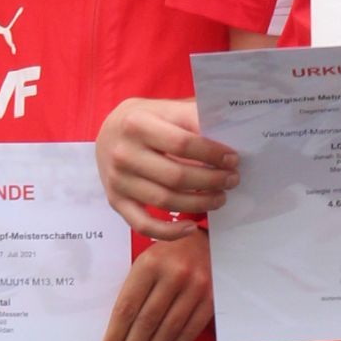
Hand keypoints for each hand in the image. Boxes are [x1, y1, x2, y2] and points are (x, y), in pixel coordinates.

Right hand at [96, 98, 237, 238]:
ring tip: (220, 197)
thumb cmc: (144, 119)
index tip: (232, 159)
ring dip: (199, 204)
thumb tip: (226, 132)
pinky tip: (190, 226)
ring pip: (165, 201)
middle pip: (176, 176)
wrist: (107, 132)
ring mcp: (118, 180)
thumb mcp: (163, 108)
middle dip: (211, 181)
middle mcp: (123, 153)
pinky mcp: (116, 201)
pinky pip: (143, 225)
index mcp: (137, 123)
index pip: (182, 143)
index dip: (212, 154)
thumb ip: (190, 117)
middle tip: (231, 180)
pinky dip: (169, 232)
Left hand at [102, 229, 213, 340]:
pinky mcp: (210, 299)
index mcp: (150, 263)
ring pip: (168, 329)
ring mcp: (194, 287)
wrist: (205, 242)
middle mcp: (173, 274)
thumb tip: (120, 325)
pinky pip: (189, 330)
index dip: (116, 331)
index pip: (128, 306)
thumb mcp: (146, 260)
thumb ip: (134, 289)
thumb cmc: (168, 254)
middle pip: (146, 321)